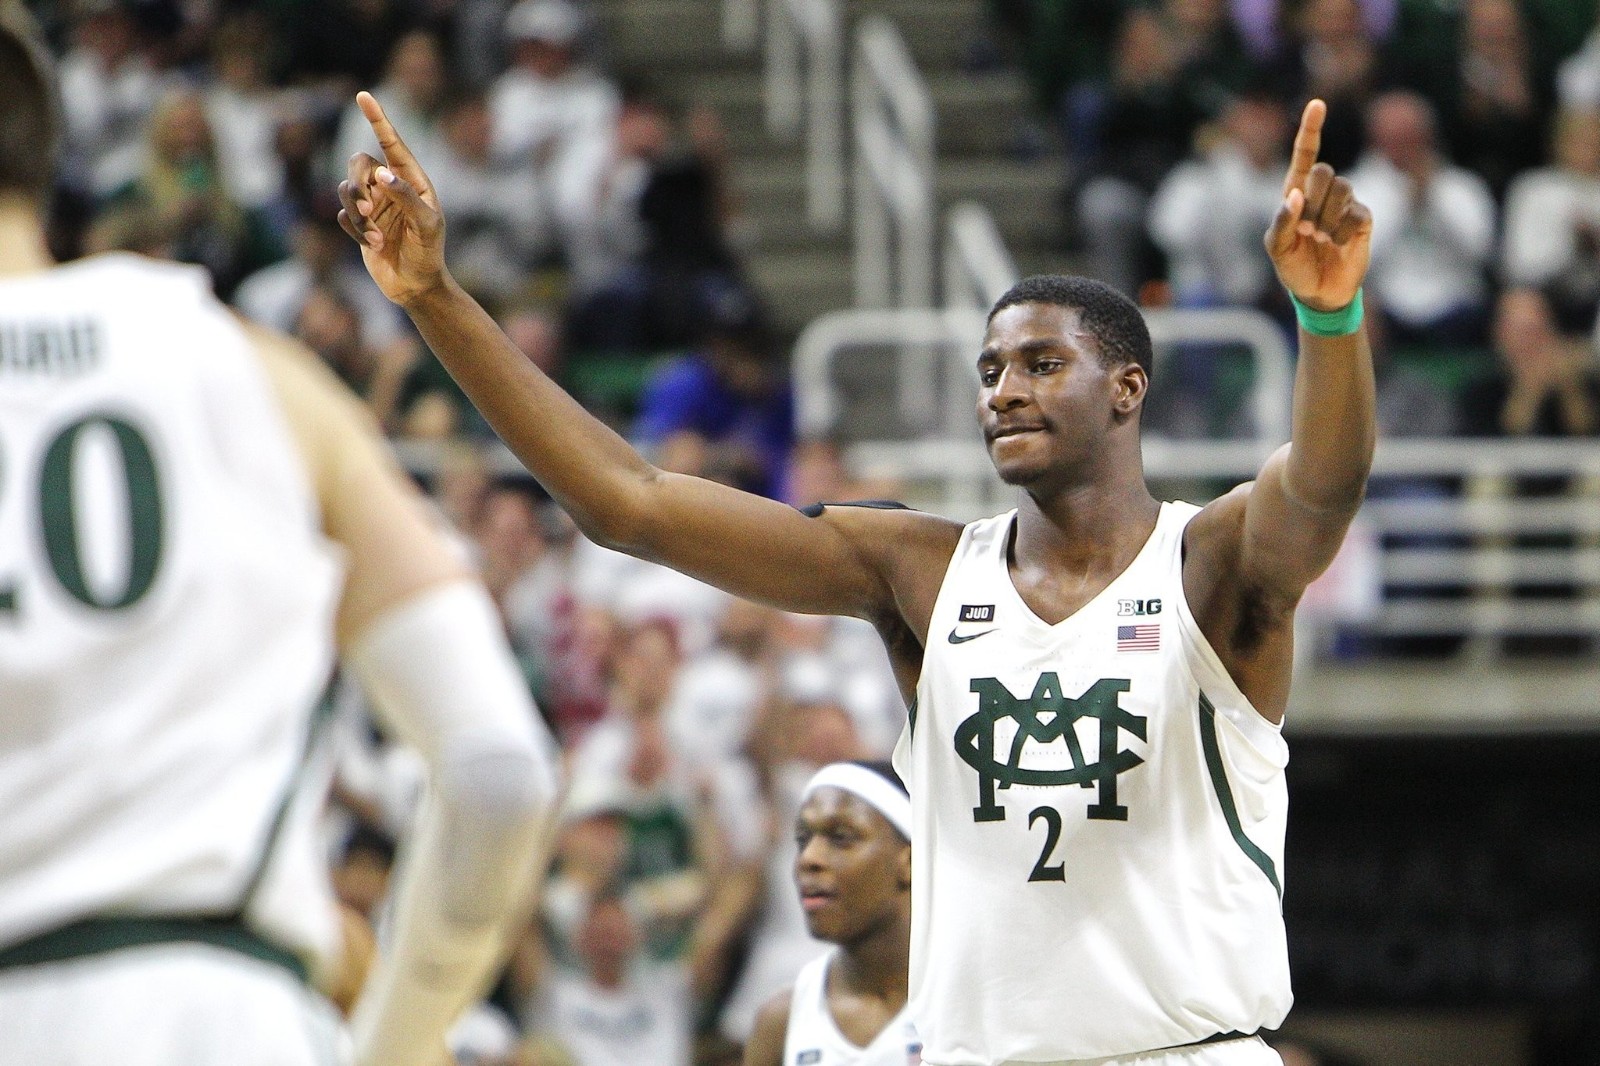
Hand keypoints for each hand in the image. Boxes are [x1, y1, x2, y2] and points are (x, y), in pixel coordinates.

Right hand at [337, 92, 449, 306]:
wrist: (416, 286)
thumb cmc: (428, 253)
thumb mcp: (426, 225)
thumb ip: (405, 197)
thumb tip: (382, 173)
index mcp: (412, 180)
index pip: (392, 144)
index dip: (378, 120)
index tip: (364, 96)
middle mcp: (390, 187)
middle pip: (359, 163)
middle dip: (357, 183)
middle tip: (367, 209)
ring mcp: (374, 204)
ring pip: (346, 189)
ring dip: (357, 212)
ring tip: (376, 236)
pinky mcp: (360, 224)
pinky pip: (344, 215)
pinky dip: (356, 230)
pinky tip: (375, 245)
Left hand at [1265, 99, 1372, 311]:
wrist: (1320, 293)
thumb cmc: (1294, 268)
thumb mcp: (1276, 249)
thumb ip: (1281, 222)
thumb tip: (1295, 195)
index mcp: (1296, 193)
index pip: (1305, 155)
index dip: (1311, 129)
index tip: (1317, 104)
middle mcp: (1322, 193)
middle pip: (1324, 171)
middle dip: (1313, 201)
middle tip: (1307, 230)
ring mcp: (1345, 204)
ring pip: (1342, 189)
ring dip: (1327, 219)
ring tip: (1321, 239)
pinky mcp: (1363, 219)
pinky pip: (1356, 213)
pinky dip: (1343, 232)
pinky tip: (1337, 245)